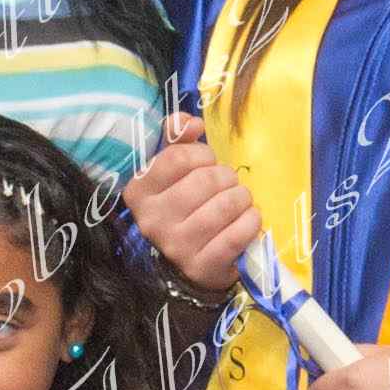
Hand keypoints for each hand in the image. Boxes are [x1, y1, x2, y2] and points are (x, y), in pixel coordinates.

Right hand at [124, 112, 260, 291]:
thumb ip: (177, 139)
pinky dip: (250, 222)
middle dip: (226, 177)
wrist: (193, 260)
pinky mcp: (201, 267)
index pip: (177, 158)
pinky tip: (248, 219)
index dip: (202, 154)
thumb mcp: (174, 171)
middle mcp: (151, 220)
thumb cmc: (185, 206)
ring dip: (242, 198)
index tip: (208, 161)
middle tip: (228, 184)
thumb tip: (191, 122)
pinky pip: (236, 235)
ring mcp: (176, 247)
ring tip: (240, 200)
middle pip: (204, 181)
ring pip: (224, 206)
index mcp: (139, 192)